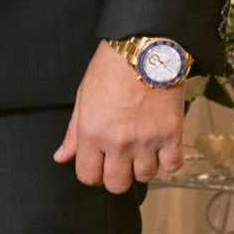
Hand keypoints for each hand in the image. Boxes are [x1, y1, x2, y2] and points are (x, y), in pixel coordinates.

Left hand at [53, 41, 184, 192]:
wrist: (145, 48)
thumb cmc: (110, 67)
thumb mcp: (84, 96)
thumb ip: (73, 132)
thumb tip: (61, 157)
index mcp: (92, 133)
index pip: (88, 176)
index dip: (93, 172)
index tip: (99, 163)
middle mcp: (118, 143)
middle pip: (117, 185)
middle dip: (117, 175)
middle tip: (120, 158)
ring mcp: (147, 141)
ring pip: (145, 177)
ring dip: (143, 165)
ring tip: (142, 145)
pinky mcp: (172, 135)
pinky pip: (171, 166)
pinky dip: (168, 159)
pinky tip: (161, 145)